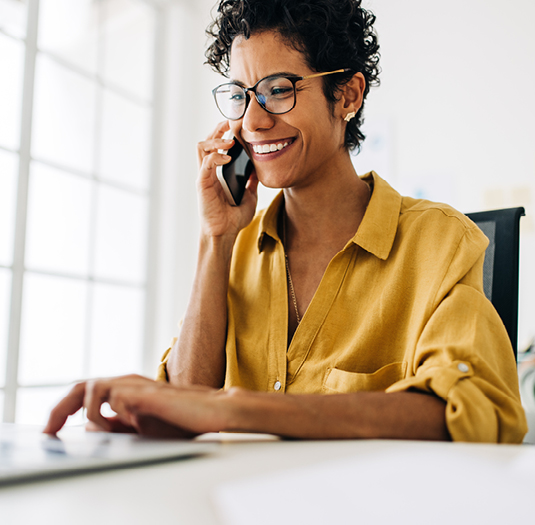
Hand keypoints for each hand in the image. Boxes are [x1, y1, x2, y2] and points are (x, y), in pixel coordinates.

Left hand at [43, 375, 229, 437]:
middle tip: (48, 430)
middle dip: (59, 408)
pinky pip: (117, 398)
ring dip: (87, 410)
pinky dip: (113, 412)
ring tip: (94, 426)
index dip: (61, 409)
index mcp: (124, 389)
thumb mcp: (141, 426)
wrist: (212, 411)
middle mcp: (127, 383)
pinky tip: (126, 422)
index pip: (83, 392)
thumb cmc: (181, 418)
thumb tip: (90, 428)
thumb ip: (117, 425)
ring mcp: (137, 386)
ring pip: (94, 386)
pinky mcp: (148, 394)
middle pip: (80, 385)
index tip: (49, 430)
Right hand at [196, 121, 258, 238]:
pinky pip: (206, 163)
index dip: (224, 133)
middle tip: (230, 121)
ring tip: (230, 139)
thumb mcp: (249, 196)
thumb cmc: (233, 218)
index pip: (217, 146)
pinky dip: (216, 156)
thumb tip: (259, 172)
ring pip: (202, 147)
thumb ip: (251, 182)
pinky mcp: (202, 183)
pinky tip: (228, 157)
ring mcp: (204, 176)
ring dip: (215, 139)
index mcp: (218, 173)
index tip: (237, 125)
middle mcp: (208, 172)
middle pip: (207, 141)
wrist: (225, 234)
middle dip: (217, 129)